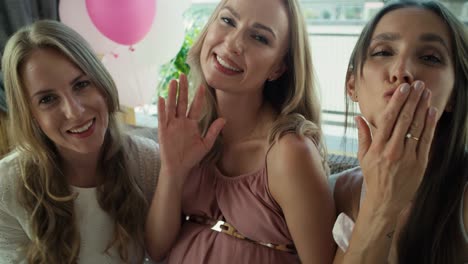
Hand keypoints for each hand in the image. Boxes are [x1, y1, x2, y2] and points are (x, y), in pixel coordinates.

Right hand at [157, 74, 224, 187]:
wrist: (179, 168)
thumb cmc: (192, 157)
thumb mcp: (206, 144)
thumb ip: (213, 131)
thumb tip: (224, 119)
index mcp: (191, 123)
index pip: (195, 107)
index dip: (198, 97)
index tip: (202, 85)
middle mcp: (181, 122)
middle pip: (182, 102)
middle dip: (183, 89)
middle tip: (183, 75)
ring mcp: (172, 125)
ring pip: (172, 106)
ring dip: (172, 94)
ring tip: (173, 81)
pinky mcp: (163, 131)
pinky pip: (162, 118)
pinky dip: (162, 108)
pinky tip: (162, 98)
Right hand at [356, 81, 437, 212]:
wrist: (386, 201)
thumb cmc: (373, 176)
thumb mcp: (363, 156)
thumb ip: (363, 135)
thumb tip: (358, 117)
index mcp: (377, 147)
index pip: (388, 120)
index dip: (397, 102)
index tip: (403, 89)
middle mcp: (393, 150)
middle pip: (405, 120)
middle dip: (413, 101)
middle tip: (419, 85)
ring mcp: (408, 157)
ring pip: (417, 128)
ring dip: (423, 108)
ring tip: (427, 94)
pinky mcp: (420, 163)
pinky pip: (426, 140)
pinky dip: (430, 125)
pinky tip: (431, 112)